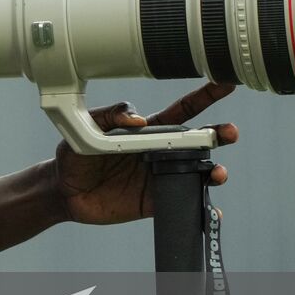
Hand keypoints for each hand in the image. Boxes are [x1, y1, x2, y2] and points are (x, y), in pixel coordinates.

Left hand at [53, 82, 238, 224]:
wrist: (64, 191)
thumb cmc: (76, 154)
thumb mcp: (87, 127)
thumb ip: (110, 116)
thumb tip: (138, 119)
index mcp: (149, 132)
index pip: (182, 111)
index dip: (205, 96)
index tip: (226, 83)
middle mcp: (161, 153)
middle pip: (199, 143)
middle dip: (219, 136)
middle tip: (230, 133)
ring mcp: (160, 178)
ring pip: (196, 174)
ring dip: (213, 172)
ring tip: (217, 173)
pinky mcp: (154, 202)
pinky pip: (182, 203)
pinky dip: (201, 208)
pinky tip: (212, 211)